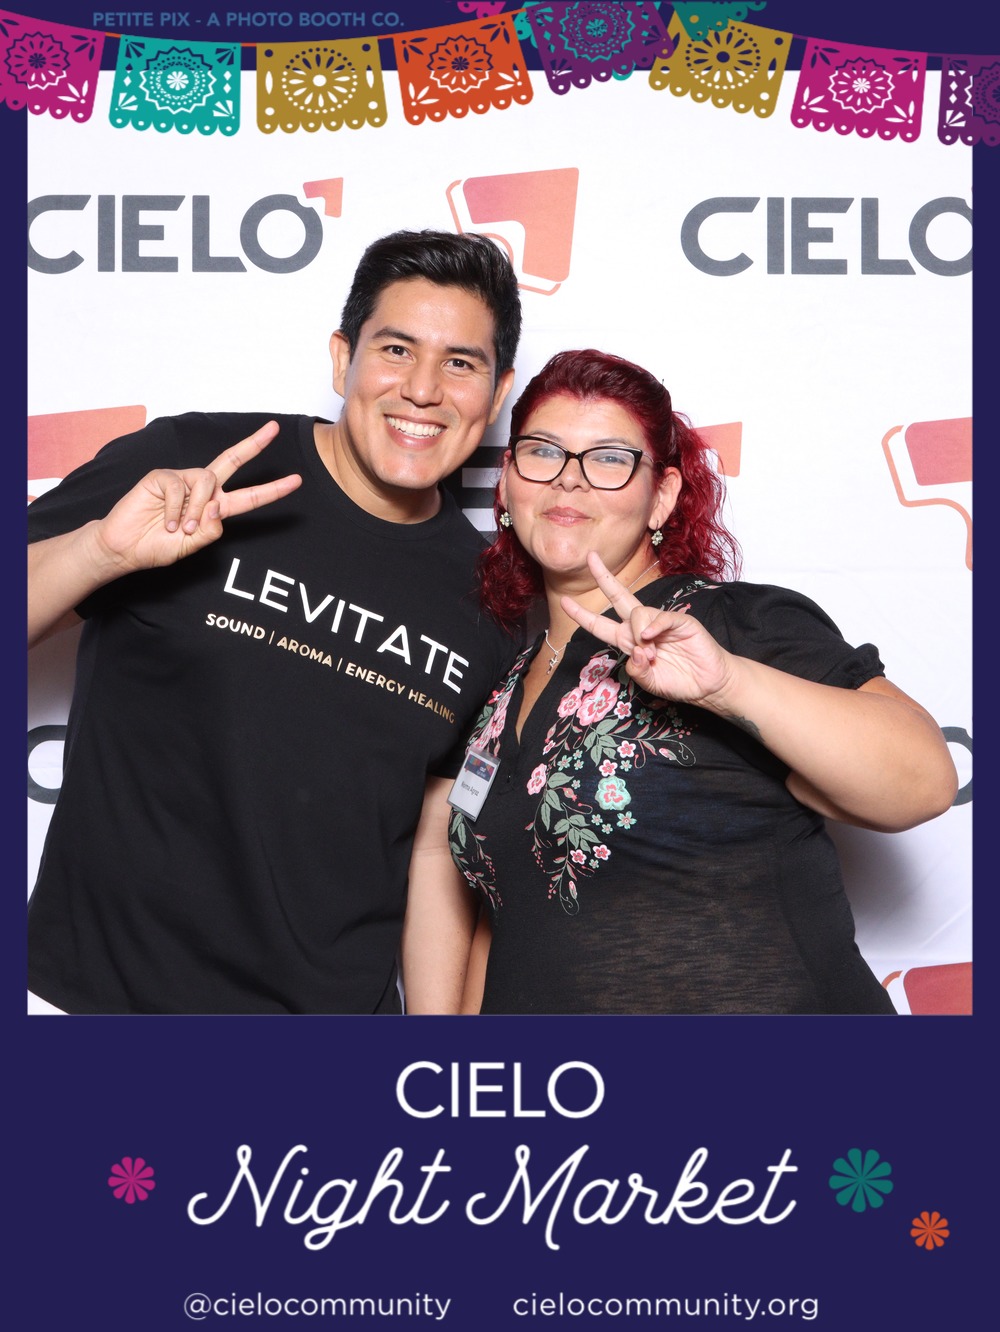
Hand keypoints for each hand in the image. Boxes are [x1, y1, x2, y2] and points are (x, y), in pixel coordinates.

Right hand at [96, 420, 301, 573]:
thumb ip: (209, 530)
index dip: (272, 490)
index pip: (249, 496)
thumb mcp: (192, 546)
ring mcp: (182, 480)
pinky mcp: (161, 477)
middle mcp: (202, 489)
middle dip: (254, 445)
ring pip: (207, 481)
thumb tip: (218, 505)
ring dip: (196, 508)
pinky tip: (166, 522)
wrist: (125, 548)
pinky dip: (174, 509)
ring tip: (180, 528)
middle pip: (231, 461)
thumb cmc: (158, 547)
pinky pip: (178, 487)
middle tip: (274, 429)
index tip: (295, 480)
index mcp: (215, 508)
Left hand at [560, 552, 733, 706]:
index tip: (565, 602)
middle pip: (618, 597)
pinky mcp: (679, 621)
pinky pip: (660, 617)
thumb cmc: (678, 681)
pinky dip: (653, 627)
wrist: (708, 684)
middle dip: (603, 577)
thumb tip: (633, 652)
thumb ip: (636, 670)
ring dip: (637, 635)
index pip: (601, 625)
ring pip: (637, 613)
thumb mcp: (649, 682)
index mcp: (628, 641)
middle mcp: (641, 627)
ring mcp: (660, 622)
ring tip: (650, 655)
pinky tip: (651, 638)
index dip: (583, 615)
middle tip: (590, 557)